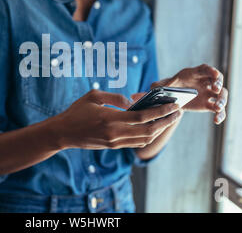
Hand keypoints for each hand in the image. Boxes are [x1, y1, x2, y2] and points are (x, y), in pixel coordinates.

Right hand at [56, 89, 182, 149]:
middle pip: (149, 130)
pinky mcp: (114, 146)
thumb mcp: (94, 96)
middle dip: (166, 121)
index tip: (173, 105)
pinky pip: (136, 142)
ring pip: (145, 139)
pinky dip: (148, 135)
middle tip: (178, 112)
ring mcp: (115, 142)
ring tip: (169, 119)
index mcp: (111, 119)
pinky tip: (154, 126)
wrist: (63, 133)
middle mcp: (115, 133)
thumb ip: (115, 97)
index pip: (143, 117)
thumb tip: (132, 102)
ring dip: (160, 129)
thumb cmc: (77, 111)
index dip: (160, 111)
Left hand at [150, 64, 228, 124]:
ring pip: (221, 95)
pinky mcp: (208, 105)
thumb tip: (148, 89)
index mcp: (193, 74)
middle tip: (216, 89)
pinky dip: (220, 114)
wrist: (171, 99)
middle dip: (218, 84)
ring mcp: (208, 93)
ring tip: (217, 107)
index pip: (205, 69)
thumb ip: (156, 87)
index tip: (215, 74)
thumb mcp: (160, 86)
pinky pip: (218, 109)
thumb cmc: (167, 88)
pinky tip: (217, 120)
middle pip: (217, 80)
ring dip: (222, 100)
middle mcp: (204, 82)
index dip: (211, 70)